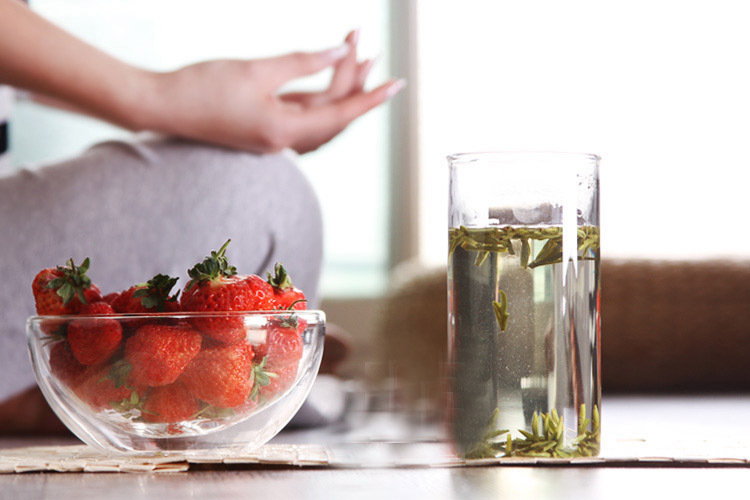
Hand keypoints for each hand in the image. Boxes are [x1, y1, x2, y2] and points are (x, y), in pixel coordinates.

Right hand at [145, 31, 403, 153]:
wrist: (160, 107)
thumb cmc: (202, 88)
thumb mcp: (257, 70)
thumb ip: (301, 62)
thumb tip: (339, 52)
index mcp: (284, 132)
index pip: (341, 114)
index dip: (371, 97)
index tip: (397, 83)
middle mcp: (284, 142)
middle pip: (333, 115)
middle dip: (353, 81)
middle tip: (363, 46)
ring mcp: (274, 139)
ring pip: (320, 117)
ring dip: (338, 88)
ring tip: (354, 55)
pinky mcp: (264, 130)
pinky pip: (302, 116)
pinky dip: (317, 96)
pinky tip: (326, 74)